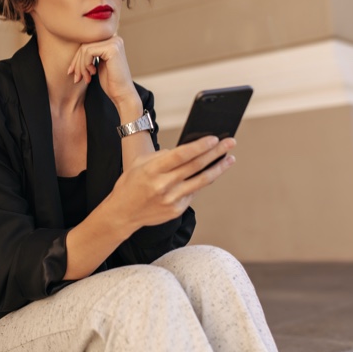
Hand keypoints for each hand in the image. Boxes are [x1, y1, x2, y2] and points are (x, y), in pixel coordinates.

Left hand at [67, 36, 136, 107]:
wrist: (123, 94)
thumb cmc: (110, 82)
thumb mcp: (96, 64)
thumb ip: (88, 54)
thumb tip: (69, 46)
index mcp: (110, 40)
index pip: (86, 43)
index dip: (76, 58)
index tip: (71, 72)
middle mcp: (114, 37)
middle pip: (84, 45)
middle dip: (77, 63)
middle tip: (78, 78)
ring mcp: (114, 42)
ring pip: (85, 49)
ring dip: (81, 66)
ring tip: (86, 78)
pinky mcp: (112, 48)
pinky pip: (88, 52)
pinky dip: (85, 65)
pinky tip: (93, 73)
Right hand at [105, 136, 236, 232]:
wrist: (123, 213)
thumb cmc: (131, 184)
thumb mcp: (141, 164)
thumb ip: (163, 156)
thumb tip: (188, 149)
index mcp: (153, 170)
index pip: (182, 155)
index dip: (200, 146)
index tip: (214, 138)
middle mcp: (163, 185)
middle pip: (196, 166)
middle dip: (216, 153)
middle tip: (230, 143)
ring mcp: (171, 199)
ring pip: (202, 181)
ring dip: (218, 168)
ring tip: (230, 159)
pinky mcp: (176, 210)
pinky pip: (193, 193)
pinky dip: (202, 182)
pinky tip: (210, 174)